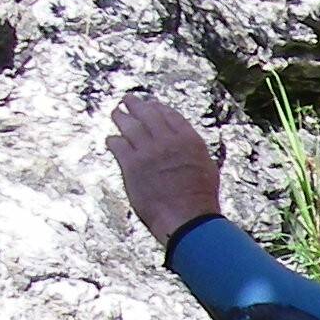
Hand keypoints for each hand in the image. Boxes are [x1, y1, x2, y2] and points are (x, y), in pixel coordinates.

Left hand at [106, 93, 223, 249]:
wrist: (187, 219)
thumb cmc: (200, 199)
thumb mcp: (207, 168)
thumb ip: (194, 151)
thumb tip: (185, 144)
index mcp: (189, 140)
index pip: (169, 114)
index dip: (157, 107)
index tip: (150, 105)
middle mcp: (167, 141)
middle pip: (147, 114)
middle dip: (136, 105)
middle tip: (128, 100)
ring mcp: (148, 152)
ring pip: (129, 125)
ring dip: (121, 117)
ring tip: (116, 113)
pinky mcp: (131, 165)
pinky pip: (117, 144)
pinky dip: (113, 140)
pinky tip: (112, 140)